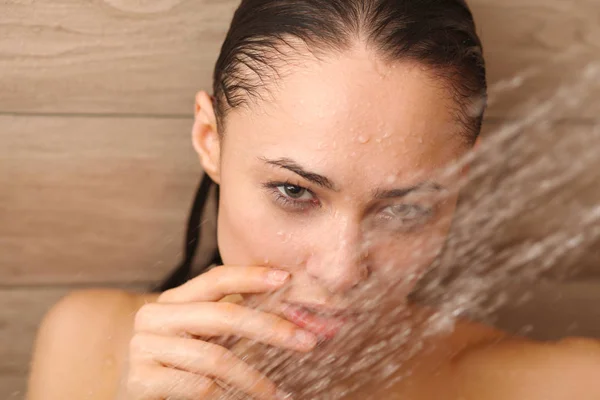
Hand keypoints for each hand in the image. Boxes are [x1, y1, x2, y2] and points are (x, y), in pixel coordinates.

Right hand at [123, 266, 315, 398]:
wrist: (135, 392)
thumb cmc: (177, 363)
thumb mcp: (200, 335)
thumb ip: (228, 319)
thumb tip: (285, 309)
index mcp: (173, 300)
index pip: (215, 279)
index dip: (251, 276)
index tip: (285, 279)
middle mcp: (154, 317)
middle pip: (223, 315)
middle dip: (270, 328)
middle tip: (305, 341)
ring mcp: (144, 348)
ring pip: (215, 357)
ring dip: (253, 378)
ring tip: (276, 392)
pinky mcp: (141, 380)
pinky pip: (199, 386)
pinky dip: (227, 396)